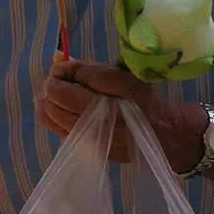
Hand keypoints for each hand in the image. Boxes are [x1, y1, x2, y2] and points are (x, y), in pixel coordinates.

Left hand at [39, 58, 201, 171]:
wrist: (165, 134)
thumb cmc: (142, 99)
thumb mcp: (125, 75)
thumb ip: (92, 70)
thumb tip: (59, 63)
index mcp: (125, 91)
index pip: (80, 75)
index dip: (65, 69)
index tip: (64, 67)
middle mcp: (110, 116)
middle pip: (59, 95)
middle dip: (53, 84)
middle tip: (59, 79)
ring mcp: (97, 137)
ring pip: (52, 114)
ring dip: (48, 100)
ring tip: (56, 93)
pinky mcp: (91, 150)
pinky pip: (58, 129)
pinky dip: (51, 116)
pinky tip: (57, 108)